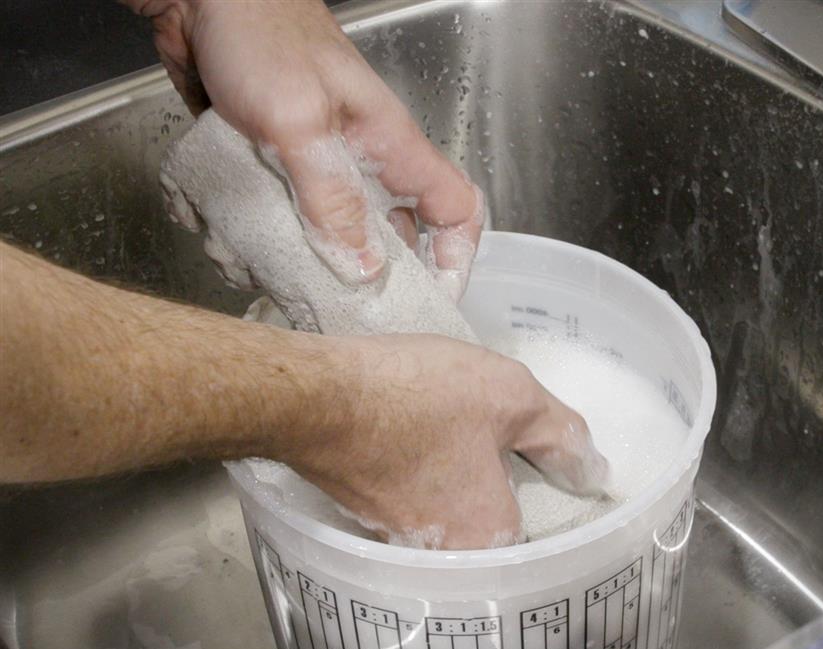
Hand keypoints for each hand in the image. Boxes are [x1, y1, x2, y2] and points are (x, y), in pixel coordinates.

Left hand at [129, 0, 482, 296]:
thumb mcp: (298, 119)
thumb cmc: (260, 33)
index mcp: (390, 146)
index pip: (454, 209)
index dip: (456, 257)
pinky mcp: (277, 169)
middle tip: (340, 310)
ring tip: (274, 278)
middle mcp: (362, 162)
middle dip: (367, 278)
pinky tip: (235, 244)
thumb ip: (331, 195)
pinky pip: (284, 221)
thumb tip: (364, 267)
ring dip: (304, 262)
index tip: (434, 298)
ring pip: (331, 236)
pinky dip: (262, 238)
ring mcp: (318, 167)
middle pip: (390, 238)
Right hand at [280, 334, 609, 548]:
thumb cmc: (412, 397)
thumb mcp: (509, 396)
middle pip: (491, 521)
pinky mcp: (364, 509)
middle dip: (502, 481)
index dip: (549, 492)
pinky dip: (422, 466)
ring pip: (450, 506)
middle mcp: (441, 552)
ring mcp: (396, 534)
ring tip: (459, 425)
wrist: (315, 396)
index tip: (545, 461)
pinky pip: (413, 494)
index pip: (540, 532)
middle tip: (504, 436)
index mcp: (486, 536)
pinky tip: (420, 428)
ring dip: (459, 473)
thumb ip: (560, 434)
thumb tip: (592, 468)